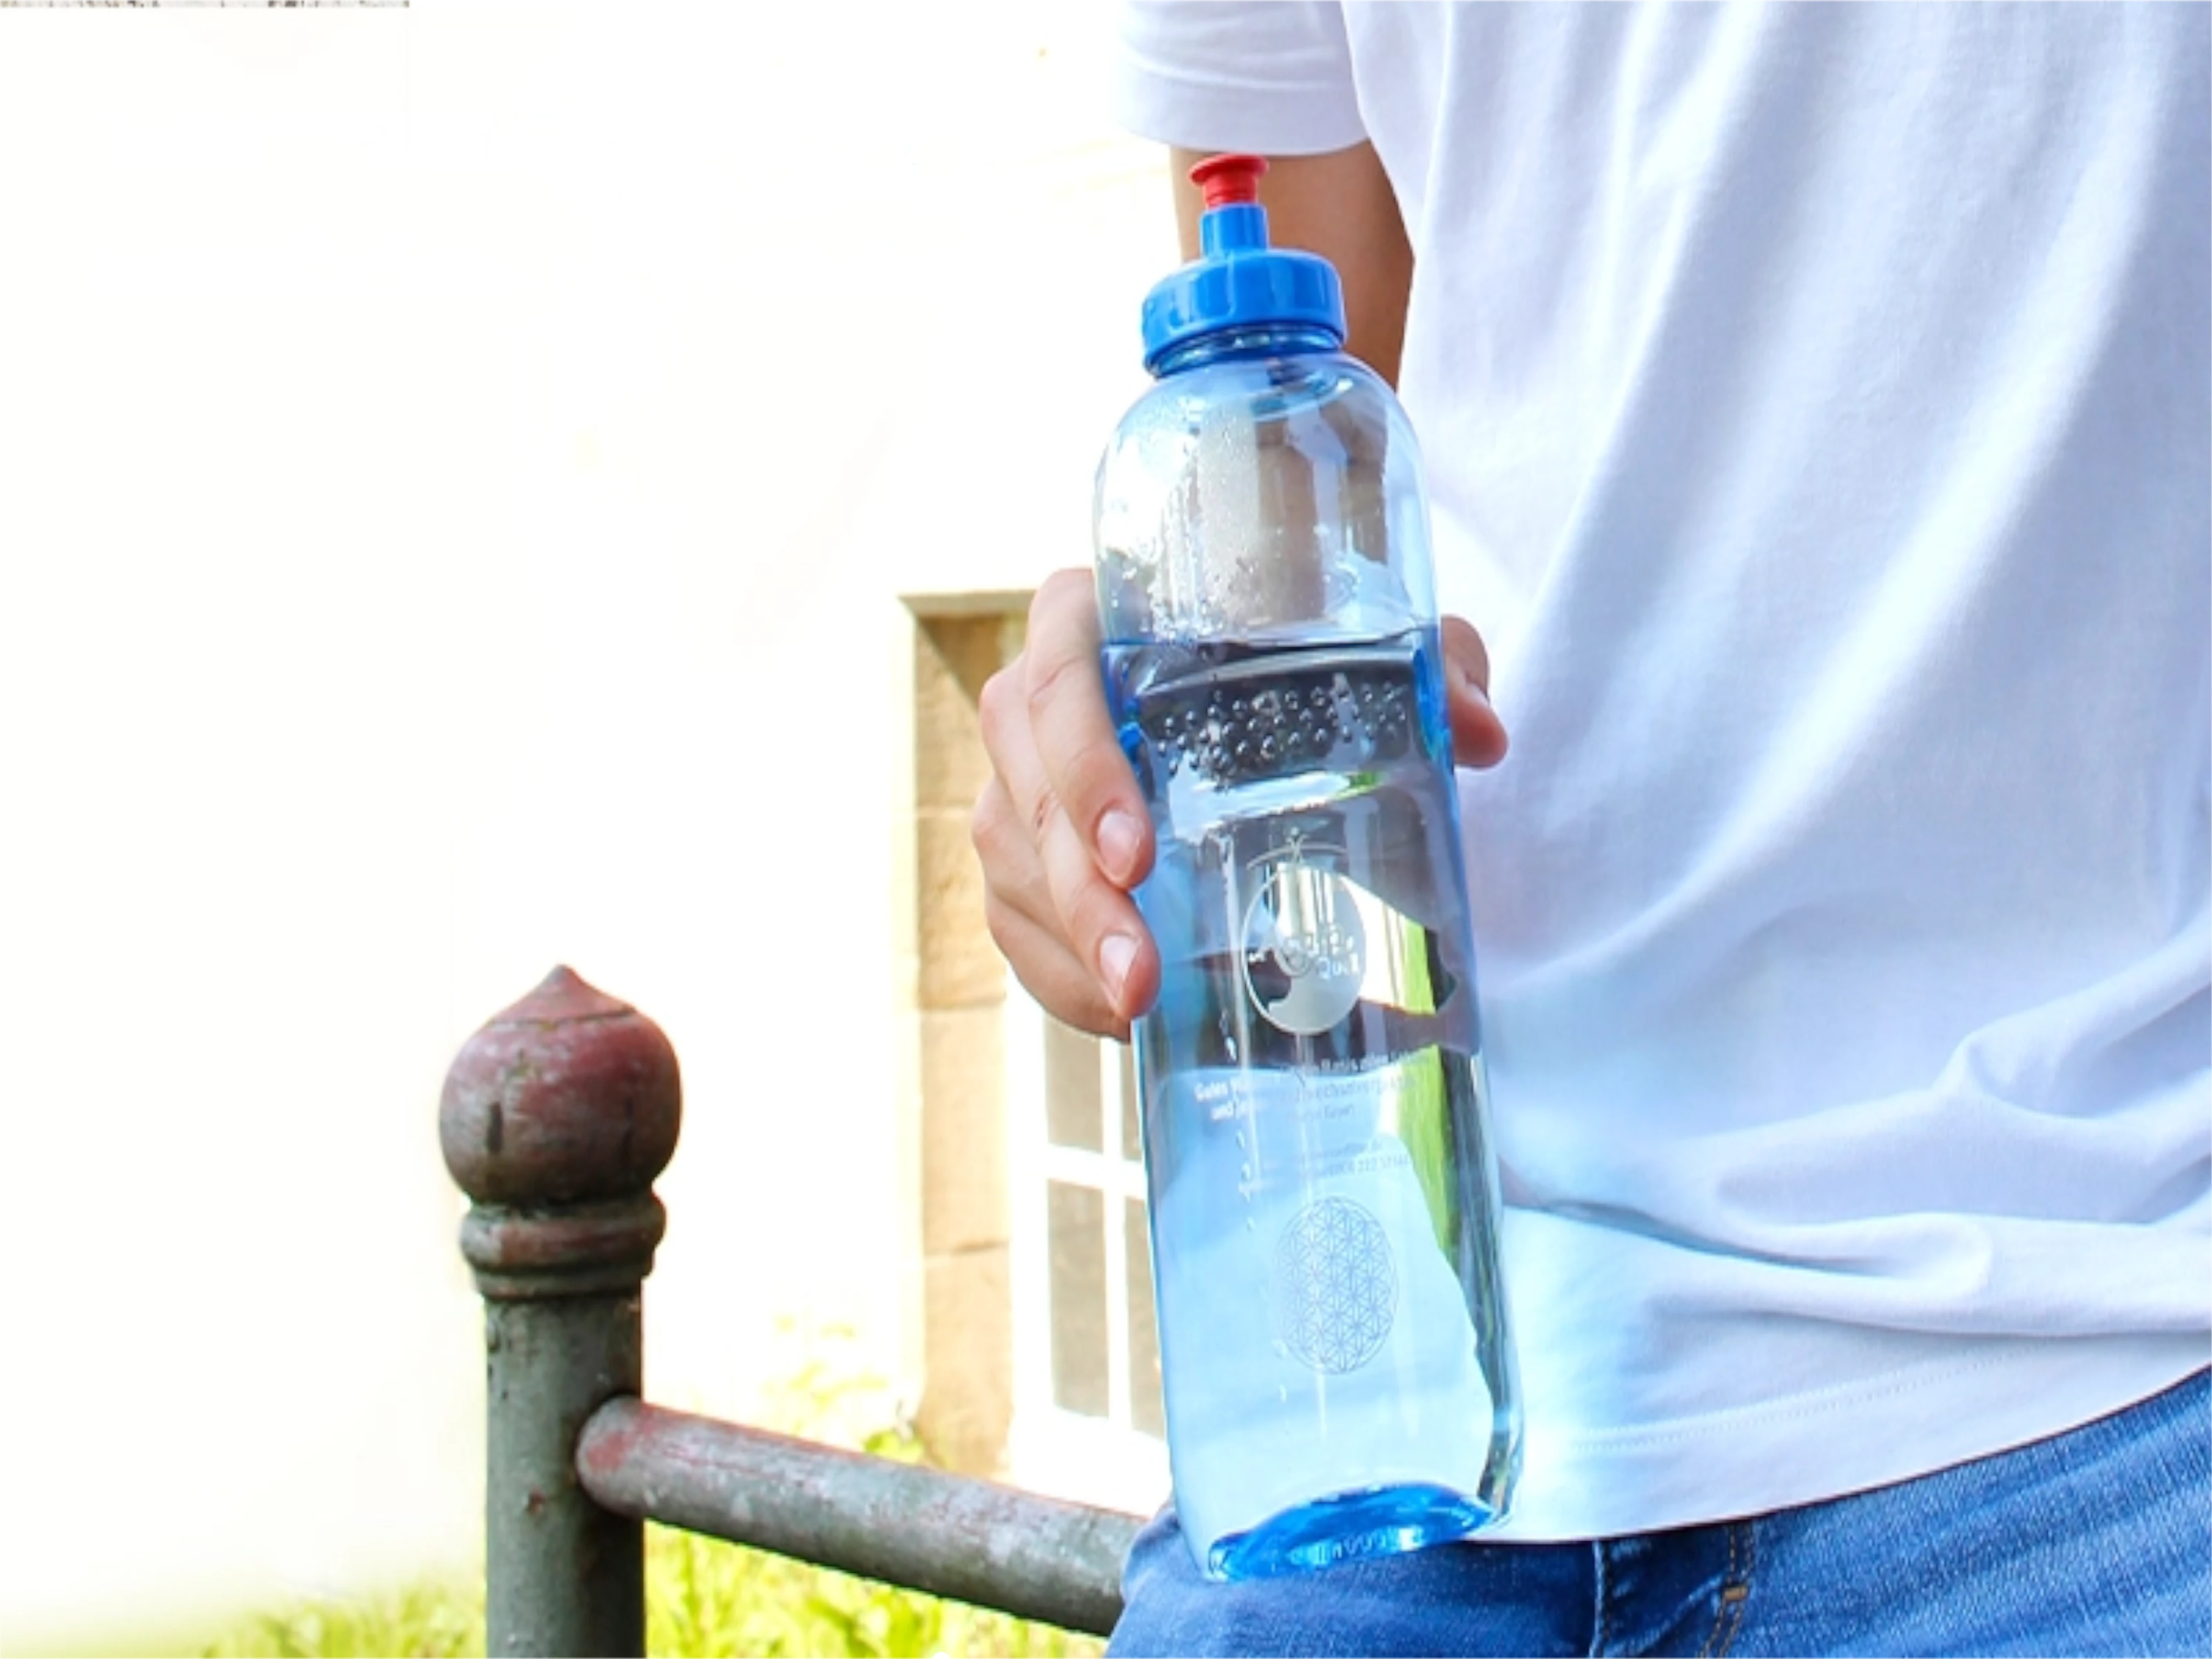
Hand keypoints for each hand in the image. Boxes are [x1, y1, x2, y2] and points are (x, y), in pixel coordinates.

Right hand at [972, 568, 1508, 1038]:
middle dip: (1081, 898)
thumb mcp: (1362, 646)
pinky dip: (1066, 979)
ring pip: (1017, 873)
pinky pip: (1020, 928)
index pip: (1056, 677)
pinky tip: (1124, 1019)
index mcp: (1088, 620)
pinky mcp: (1021, 865)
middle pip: (1027, 798)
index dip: (1082, 765)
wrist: (1241, 697)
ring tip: (1140, 1010)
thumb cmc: (1288, 657)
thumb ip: (1425, 667)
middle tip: (1143, 974)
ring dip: (1074, 950)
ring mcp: (1015, 790)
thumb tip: (1480, 734)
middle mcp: (1031, 705)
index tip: (1134, 854)